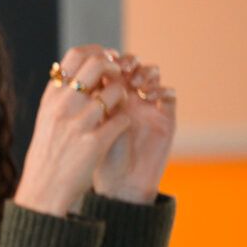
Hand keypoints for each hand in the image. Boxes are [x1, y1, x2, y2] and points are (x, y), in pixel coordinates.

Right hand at [14, 45, 131, 216]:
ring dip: (124, 98)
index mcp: (51, 97)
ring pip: (115, 92)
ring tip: (120, 109)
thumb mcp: (46, 120)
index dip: (98, 53)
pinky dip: (125, 122)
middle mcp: (62, 106)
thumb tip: (77, 73)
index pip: (75, 56)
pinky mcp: (94, 143)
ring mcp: (78, 124)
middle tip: (122, 77)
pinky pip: (122, 120)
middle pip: (97, 65)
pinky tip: (120, 129)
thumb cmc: (48, 155)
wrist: (44, 190)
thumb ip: (60, 96)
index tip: (108, 61)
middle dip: (116, 67)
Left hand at [91, 54, 175, 203]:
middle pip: (132, 66)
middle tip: (123, 68)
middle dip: (128, 61)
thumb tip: (77, 77)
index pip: (109, 67)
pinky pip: (169, 95)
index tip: (101, 63)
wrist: (119, 185)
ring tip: (136, 82)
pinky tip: (151, 96)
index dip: (107, 60)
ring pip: (152, 75)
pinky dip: (162, 89)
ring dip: (146, 72)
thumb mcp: (88, 129)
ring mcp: (147, 105)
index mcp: (106, 97)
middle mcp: (128, 97)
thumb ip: (87, 105)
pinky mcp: (165, 117)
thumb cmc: (98, 161)